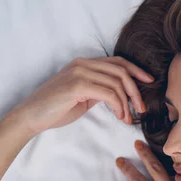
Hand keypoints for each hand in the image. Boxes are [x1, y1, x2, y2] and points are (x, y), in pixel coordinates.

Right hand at [7, 56, 153, 136]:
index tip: (149, 82)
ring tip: (127, 118)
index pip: (118, 62)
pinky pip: (109, 93)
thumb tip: (119, 94)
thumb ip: (99, 90)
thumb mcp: (82, 96)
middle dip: (136, 89)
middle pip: (122, 70)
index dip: (136, 70)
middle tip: (141, 107)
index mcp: (84, 64)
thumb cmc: (55, 109)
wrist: (30, 116)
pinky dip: (118, 105)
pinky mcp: (77, 85)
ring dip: (127, 102)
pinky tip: (119, 116)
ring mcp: (80, 73)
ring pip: (117, 82)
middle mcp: (83, 64)